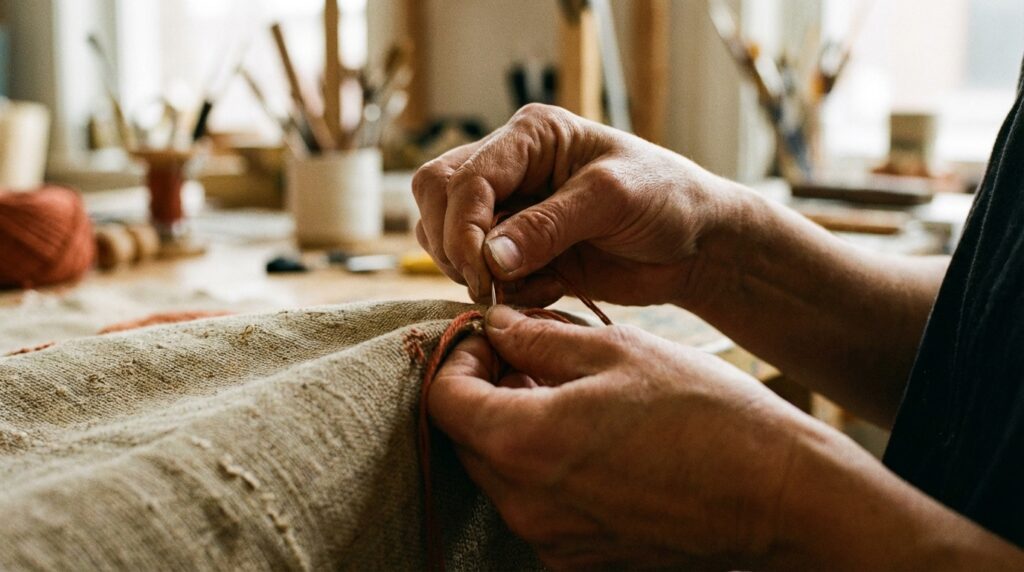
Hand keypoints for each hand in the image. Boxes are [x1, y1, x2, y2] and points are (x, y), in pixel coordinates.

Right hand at [412, 104, 743, 306]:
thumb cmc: (665, 199)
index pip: (463, 177)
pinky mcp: (517, 251)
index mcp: (530, 136)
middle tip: (490, 285)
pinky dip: (501, 291)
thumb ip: (548, 226)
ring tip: (532, 284)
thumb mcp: (612, 200)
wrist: (694, 244)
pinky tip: (548, 289)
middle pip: (437, 199)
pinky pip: (477, 273)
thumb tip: (489, 258)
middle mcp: (510, 168)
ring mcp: (509, 210)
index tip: (483, 272)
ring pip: (444, 237)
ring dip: (473, 272)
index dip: (462, 227)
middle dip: (454, 247)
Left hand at [428, 305, 805, 569]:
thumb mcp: (617, 351)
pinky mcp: (581, 560)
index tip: (492, 339)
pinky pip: (536, 507)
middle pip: (466, 439)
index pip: (443, 400)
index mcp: (524, 444)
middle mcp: (526, 505)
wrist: (779, 496)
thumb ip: (538, 338)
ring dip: (514, 429)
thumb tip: (495, 326)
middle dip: (484, 392)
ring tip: (568, 395)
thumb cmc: (705, 413)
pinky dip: (544, 469)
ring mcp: (553, 540)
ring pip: (500, 474)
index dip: (459, 358)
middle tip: (529, 359)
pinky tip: (592, 440)